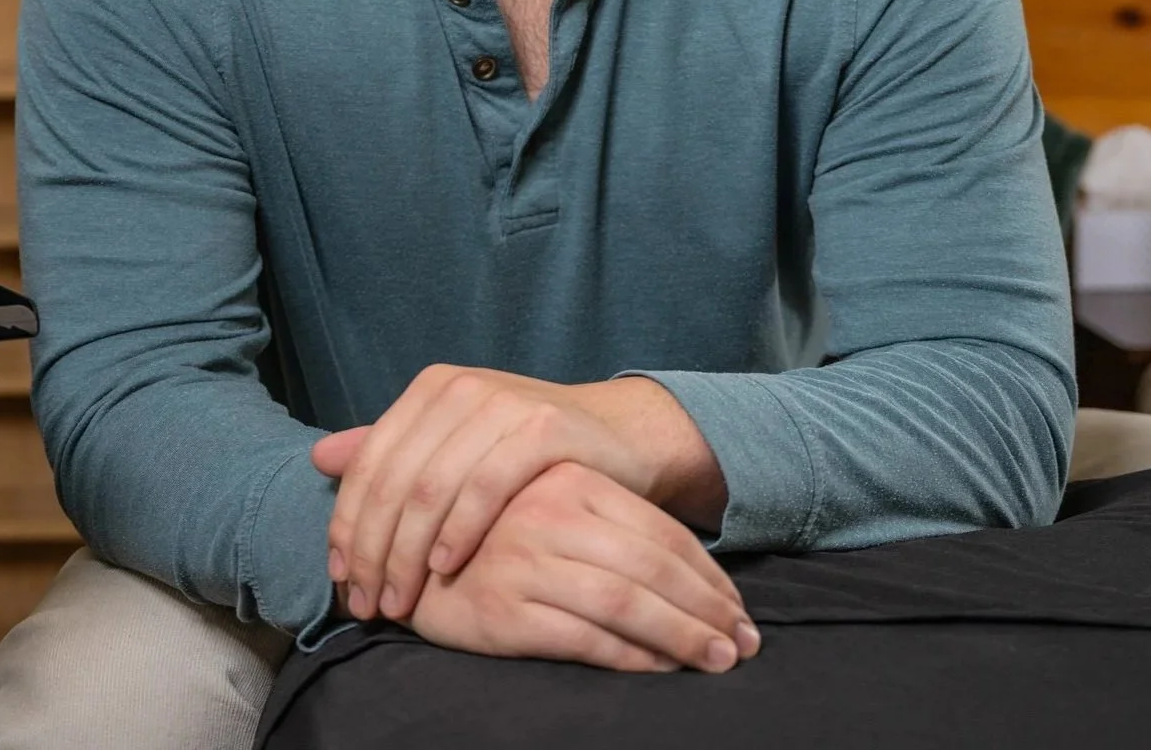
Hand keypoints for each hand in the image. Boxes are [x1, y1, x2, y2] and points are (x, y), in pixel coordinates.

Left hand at [312, 366, 723, 622]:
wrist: (618, 437)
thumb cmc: (527, 452)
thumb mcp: (455, 446)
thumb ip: (393, 452)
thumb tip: (319, 456)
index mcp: (431, 389)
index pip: (368, 461)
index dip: (346, 523)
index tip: (340, 580)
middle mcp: (460, 387)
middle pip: (394, 479)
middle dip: (371, 549)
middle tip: (365, 604)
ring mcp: (501, 403)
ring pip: (431, 487)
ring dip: (407, 553)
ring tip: (399, 602)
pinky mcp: (542, 428)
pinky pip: (485, 487)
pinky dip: (458, 532)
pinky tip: (445, 569)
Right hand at [404, 460, 759, 674]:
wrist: (407, 555)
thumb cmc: (494, 533)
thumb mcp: (556, 506)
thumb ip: (615, 524)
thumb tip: (697, 574)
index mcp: (570, 480)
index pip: (659, 529)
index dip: (708, 572)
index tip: (737, 607)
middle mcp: (552, 515)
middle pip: (654, 567)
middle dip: (708, 610)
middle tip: (743, 644)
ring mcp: (528, 562)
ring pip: (628, 604)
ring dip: (682, 638)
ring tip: (717, 661)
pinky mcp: (506, 611)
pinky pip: (586, 639)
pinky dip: (632, 658)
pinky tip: (661, 670)